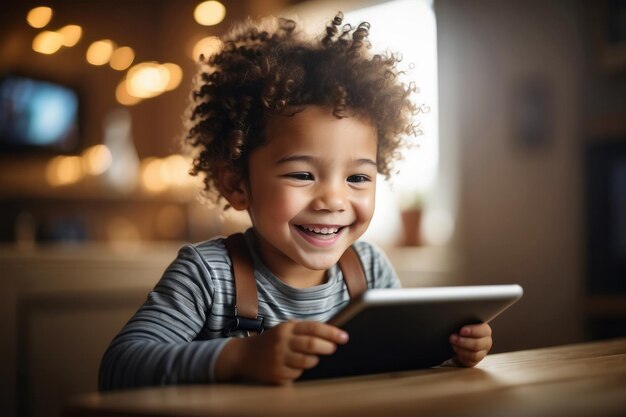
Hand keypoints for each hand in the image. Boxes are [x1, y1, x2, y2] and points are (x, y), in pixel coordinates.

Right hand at [216, 321, 348, 384]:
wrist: (244, 356)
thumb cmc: (272, 341)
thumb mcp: (285, 329)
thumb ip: (305, 330)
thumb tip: (332, 334)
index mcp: (287, 328)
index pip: (313, 328)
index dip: (331, 333)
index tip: (344, 337)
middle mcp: (282, 342)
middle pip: (312, 345)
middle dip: (327, 347)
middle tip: (333, 348)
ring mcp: (278, 359)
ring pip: (308, 362)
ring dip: (313, 360)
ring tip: (309, 357)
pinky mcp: (276, 374)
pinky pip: (297, 374)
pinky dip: (299, 371)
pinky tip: (291, 366)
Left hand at [449, 323, 491, 366]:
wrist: (457, 340)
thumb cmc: (461, 328)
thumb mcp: (463, 323)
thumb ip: (463, 321)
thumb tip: (454, 320)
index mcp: (485, 330)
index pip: (483, 331)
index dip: (473, 331)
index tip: (462, 330)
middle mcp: (486, 342)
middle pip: (478, 344)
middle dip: (464, 341)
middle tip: (452, 337)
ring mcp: (482, 353)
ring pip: (474, 354)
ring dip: (461, 349)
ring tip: (452, 343)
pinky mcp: (475, 361)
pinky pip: (470, 361)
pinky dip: (461, 356)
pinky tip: (455, 350)